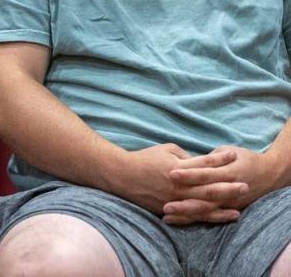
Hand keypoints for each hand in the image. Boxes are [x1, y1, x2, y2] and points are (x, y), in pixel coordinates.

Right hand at [109, 144, 247, 217]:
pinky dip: (205, 218)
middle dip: (228, 187)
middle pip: (209, 188)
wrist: (122, 175)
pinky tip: (216, 218)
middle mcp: (178, 186)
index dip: (220, 159)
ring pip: (203, 206)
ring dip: (221, 208)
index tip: (233, 155)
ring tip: (238, 211)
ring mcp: (174, 200)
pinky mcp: (168, 210)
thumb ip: (185, 156)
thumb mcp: (165, 149)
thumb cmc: (144, 159)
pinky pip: (191, 216)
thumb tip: (200, 163)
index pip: (204, 163)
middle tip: (245, 186)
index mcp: (178, 168)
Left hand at [163, 145, 275, 224]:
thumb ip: (209, 159)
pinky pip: (208, 217)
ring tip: (166, 215)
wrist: (268, 174)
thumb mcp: (227, 151)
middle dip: (184, 202)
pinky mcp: (228, 209)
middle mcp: (228, 189)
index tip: (171, 174)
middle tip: (165, 205)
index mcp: (228, 171)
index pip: (205, 174)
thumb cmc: (243, 159)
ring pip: (204, 210)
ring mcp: (228, 202)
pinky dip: (192, 219)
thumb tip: (187, 160)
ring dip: (185, 213)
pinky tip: (174, 220)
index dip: (189, 174)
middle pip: (203, 196)